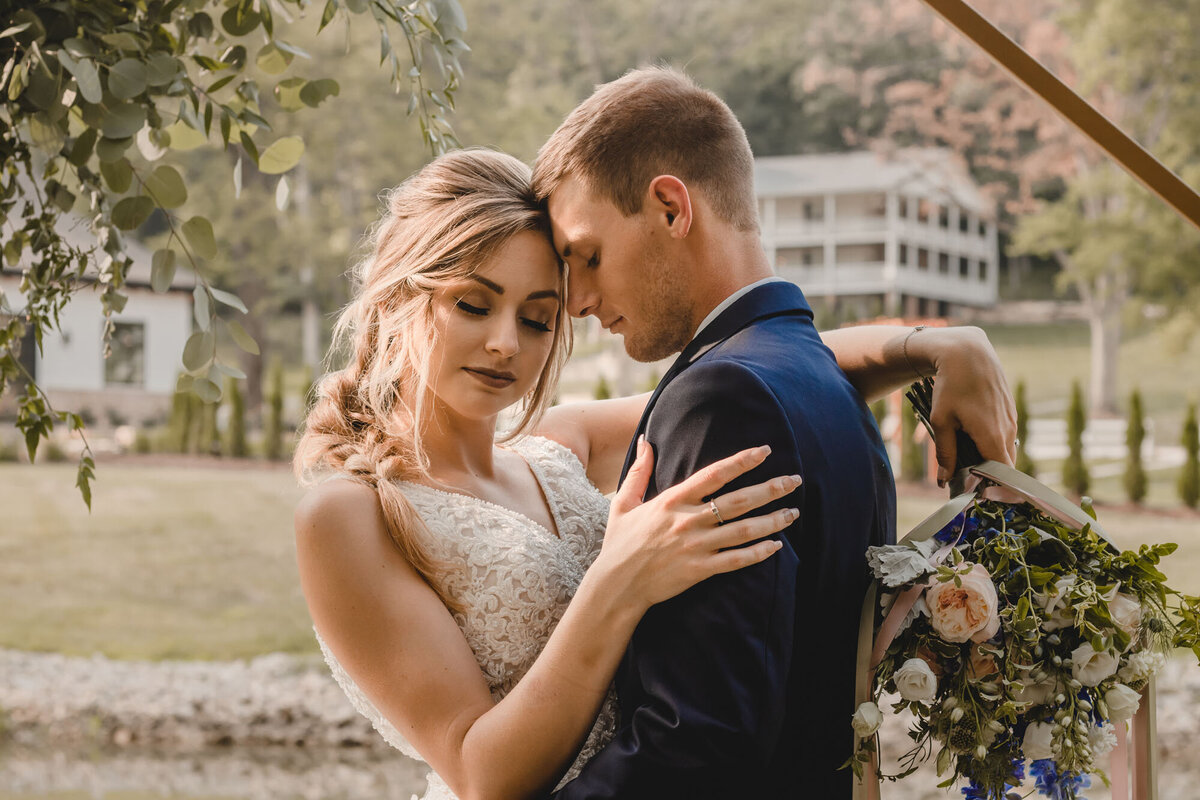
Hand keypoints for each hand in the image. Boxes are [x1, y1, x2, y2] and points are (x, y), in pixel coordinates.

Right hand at [594, 440, 800, 610]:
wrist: (616, 586)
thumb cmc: (619, 543)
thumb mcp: (623, 503)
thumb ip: (638, 471)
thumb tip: (645, 440)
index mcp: (671, 501)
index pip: (713, 475)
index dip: (741, 461)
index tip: (764, 451)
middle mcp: (687, 521)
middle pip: (737, 501)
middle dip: (770, 489)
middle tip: (795, 480)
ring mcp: (696, 547)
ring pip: (743, 530)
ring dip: (772, 521)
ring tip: (794, 512)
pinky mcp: (700, 570)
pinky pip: (736, 560)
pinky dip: (758, 553)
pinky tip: (776, 545)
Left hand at [924, 327, 1016, 484]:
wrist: (966, 352)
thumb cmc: (950, 385)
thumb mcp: (941, 420)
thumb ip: (946, 452)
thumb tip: (944, 481)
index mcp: (993, 437)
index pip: (1004, 477)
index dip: (992, 489)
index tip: (974, 493)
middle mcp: (1008, 430)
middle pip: (1005, 466)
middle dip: (988, 476)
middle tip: (965, 480)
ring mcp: (1012, 419)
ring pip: (1005, 450)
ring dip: (990, 458)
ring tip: (966, 459)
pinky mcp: (1010, 410)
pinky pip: (1005, 436)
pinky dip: (992, 443)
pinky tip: (972, 438)